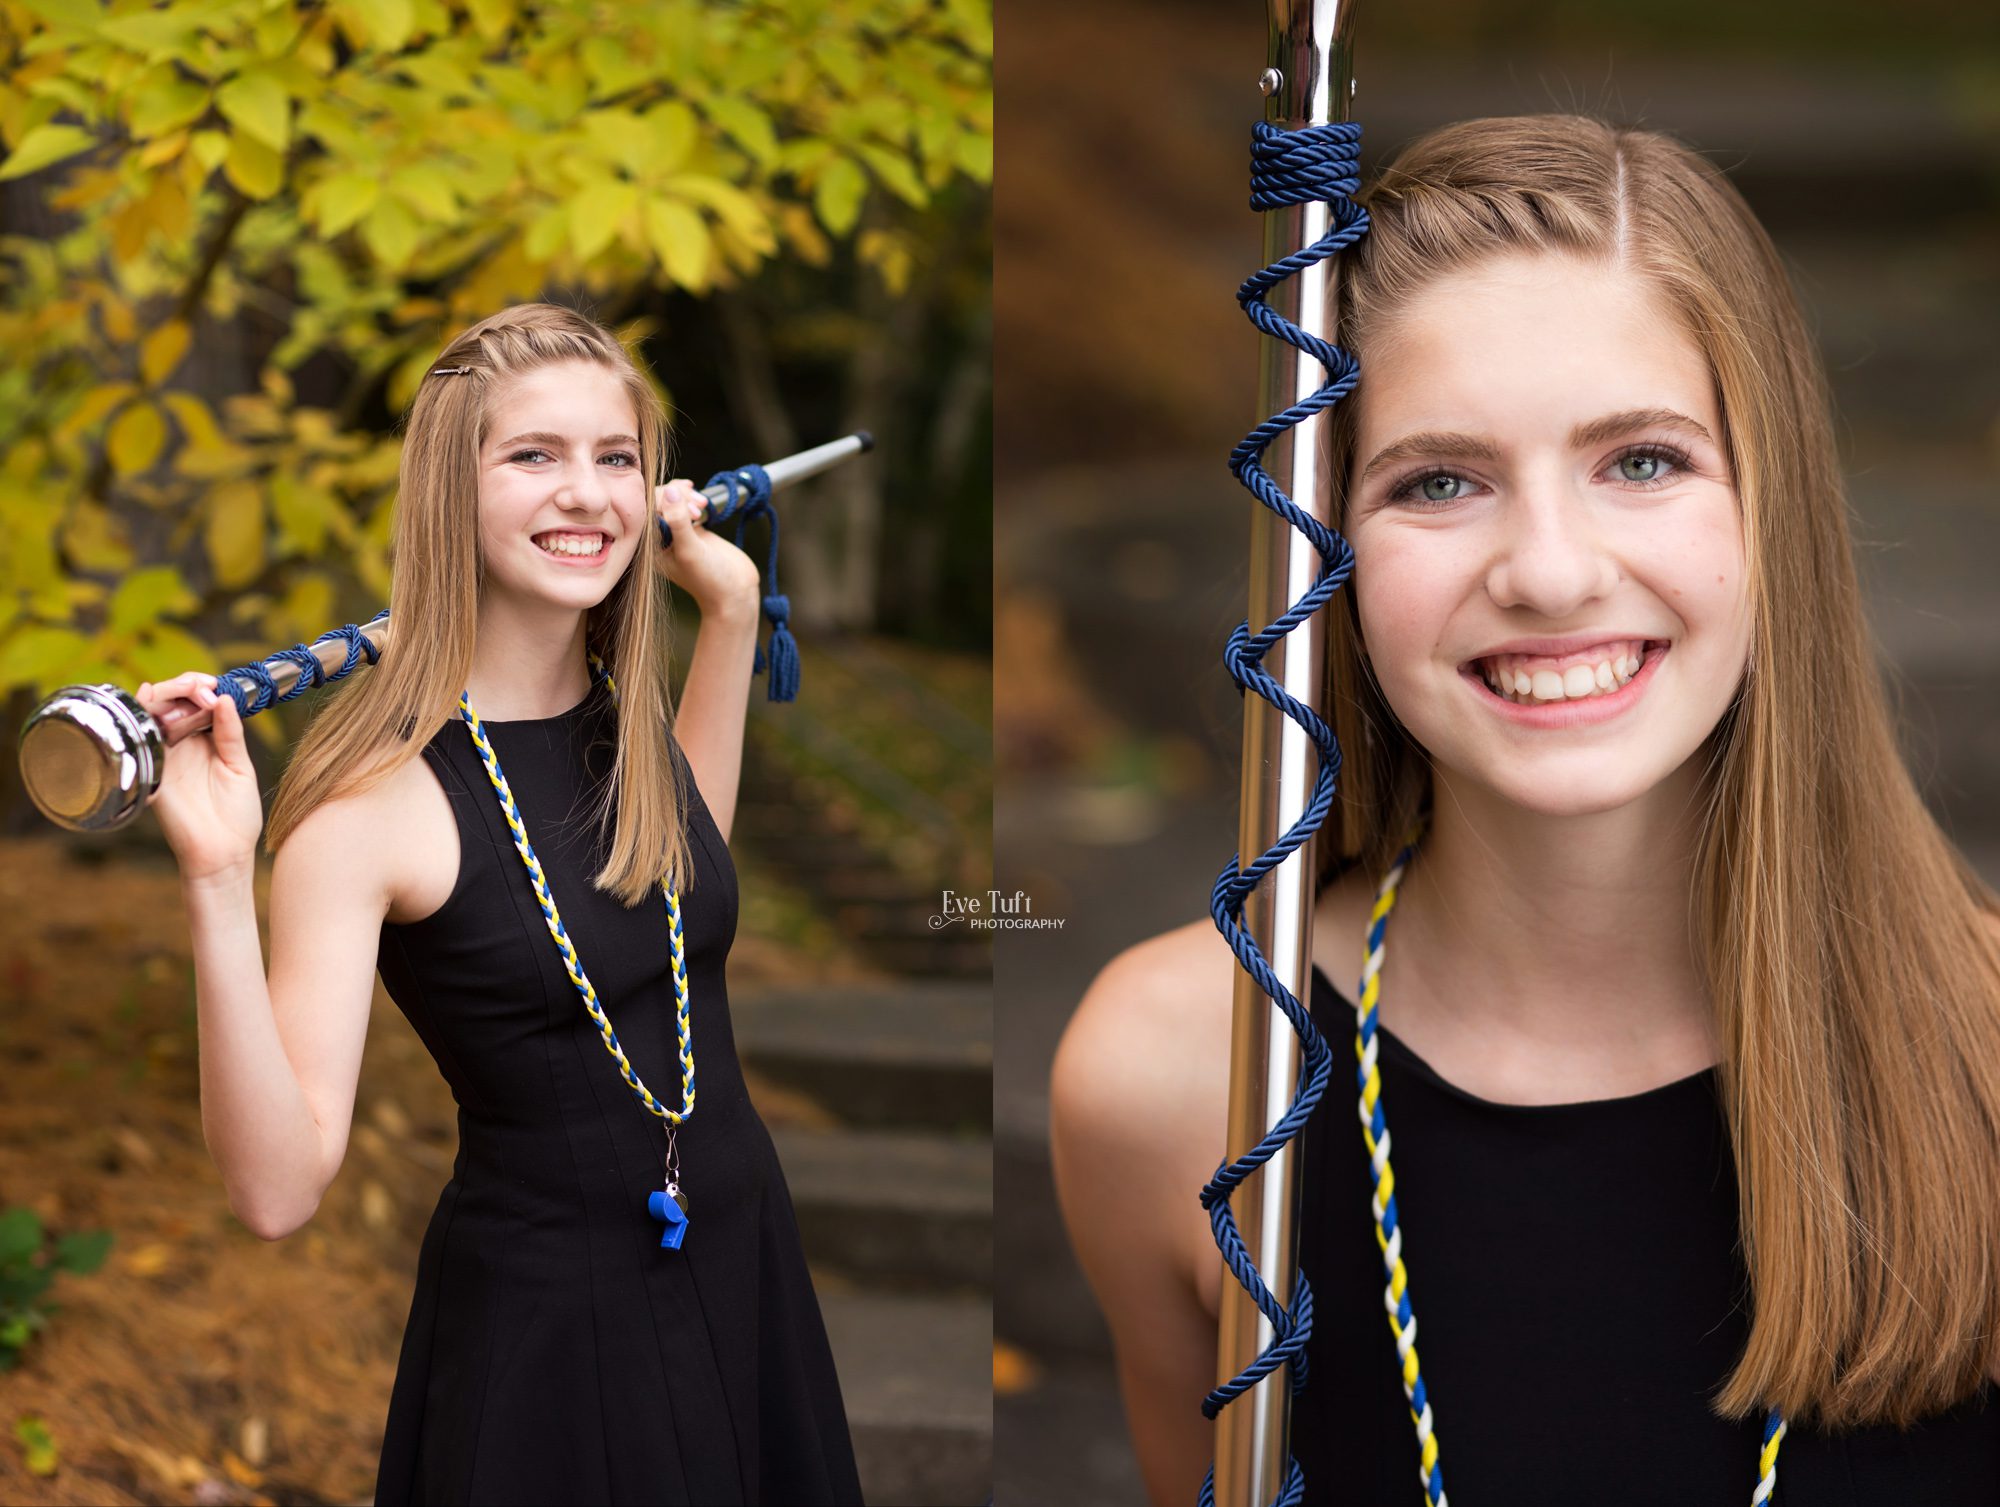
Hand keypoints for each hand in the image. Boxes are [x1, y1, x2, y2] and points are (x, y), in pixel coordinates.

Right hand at [135, 671, 264, 884]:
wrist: (223, 853)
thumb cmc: (237, 816)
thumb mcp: (240, 767)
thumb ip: (230, 733)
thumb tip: (225, 698)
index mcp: (206, 741)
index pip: (195, 702)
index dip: (203, 687)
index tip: (218, 685)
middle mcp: (181, 745)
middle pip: (171, 701)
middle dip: (186, 685)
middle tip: (205, 688)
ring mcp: (164, 756)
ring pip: (152, 711)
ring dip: (170, 693)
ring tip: (194, 691)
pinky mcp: (150, 769)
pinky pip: (139, 735)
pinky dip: (143, 712)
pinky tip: (153, 699)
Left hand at [653, 478, 760, 615]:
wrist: (735, 592)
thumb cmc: (709, 580)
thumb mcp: (690, 551)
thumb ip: (678, 521)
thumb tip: (670, 491)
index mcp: (651, 546)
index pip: (645, 511)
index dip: (664, 501)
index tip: (688, 510)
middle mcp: (660, 538)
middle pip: (658, 502)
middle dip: (677, 497)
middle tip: (698, 509)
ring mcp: (677, 531)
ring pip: (672, 500)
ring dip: (687, 496)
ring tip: (703, 505)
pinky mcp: (693, 528)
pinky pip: (686, 504)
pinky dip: (693, 498)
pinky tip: (703, 501)